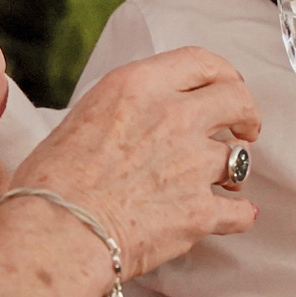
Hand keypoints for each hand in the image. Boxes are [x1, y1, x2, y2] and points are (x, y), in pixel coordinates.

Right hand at [0, 47, 259, 296]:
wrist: (53, 235)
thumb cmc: (49, 184)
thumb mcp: (81, 119)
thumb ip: (123, 111)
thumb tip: (139, 122)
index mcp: (138, 87)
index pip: (200, 62)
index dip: (223, 74)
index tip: (226, 87)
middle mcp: (172, 117)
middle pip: (237, 100)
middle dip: (246, 114)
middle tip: (244, 128)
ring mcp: (191, 164)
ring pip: (240, 158)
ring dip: (235, 169)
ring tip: (226, 181)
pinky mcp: (200, 211)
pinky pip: (240, 211)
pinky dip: (238, 215)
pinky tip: (232, 216)